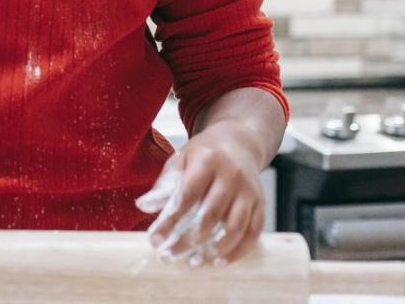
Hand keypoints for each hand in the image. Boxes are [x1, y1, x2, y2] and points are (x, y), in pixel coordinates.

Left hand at [136, 122, 265, 267]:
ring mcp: (249, 191)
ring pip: (234, 227)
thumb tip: (143, 206)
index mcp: (207, 161)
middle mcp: (231, 176)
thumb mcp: (181, 159)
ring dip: (213, 249)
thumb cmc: (204, 154)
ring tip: (192, 262)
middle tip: (168, 256)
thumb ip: (164, 184)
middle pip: (210, 215)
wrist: (240, 143)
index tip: (154, 240)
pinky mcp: (261, 204)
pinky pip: (252, 233)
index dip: (170, 220)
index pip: (187, 196)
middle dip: (187, 240)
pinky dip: (237, 251)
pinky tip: (219, 261)